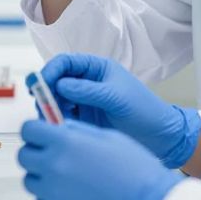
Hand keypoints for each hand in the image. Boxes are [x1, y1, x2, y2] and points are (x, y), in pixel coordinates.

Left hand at [18, 120, 183, 199]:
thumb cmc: (134, 170)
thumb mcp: (107, 136)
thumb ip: (77, 130)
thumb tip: (58, 127)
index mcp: (66, 142)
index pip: (28, 129)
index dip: (35, 131)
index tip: (42, 134)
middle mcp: (53, 166)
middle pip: (24, 155)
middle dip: (37, 152)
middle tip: (56, 156)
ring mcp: (52, 193)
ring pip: (30, 180)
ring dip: (44, 176)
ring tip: (70, 178)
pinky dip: (51, 199)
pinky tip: (73, 196)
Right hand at [41, 53, 200, 168]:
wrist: (159, 137)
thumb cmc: (144, 110)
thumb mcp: (116, 97)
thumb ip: (88, 91)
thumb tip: (60, 85)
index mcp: (97, 68)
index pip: (66, 63)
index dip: (50, 71)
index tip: (40, 84)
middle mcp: (87, 83)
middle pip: (56, 82)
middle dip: (46, 93)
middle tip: (42, 107)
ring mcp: (84, 102)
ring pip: (57, 101)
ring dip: (50, 109)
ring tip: (53, 121)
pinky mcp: (83, 120)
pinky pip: (63, 118)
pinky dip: (58, 122)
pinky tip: (60, 129)